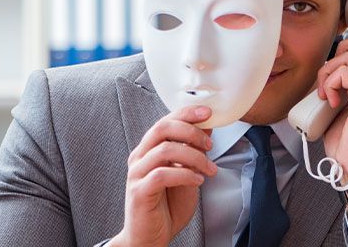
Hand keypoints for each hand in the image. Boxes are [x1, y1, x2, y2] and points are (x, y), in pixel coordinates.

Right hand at [111, 106, 217, 246]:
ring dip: (194, 156)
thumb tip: (207, 128)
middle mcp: (139, 157)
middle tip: (210, 144)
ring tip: (209, 168)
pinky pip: (163, 174)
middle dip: (191, 131)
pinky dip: (185, 174)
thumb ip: (192, 153)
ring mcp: (136, 174)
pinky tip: (198, 181)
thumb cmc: (167, 208)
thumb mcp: (186, 175)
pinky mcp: (139, 192)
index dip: (186, 113)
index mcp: (148, 150)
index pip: (165, 121)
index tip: (208, 113)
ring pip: (165, 150)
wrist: (150, 238)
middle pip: (162, 128)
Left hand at [317, 9, 347, 229]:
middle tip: (327, 77)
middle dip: (340, 50)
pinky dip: (330, 83)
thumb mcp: (341, 106)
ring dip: (328, 73)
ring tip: (325, 94)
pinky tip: (329, 101)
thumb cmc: (346, 141)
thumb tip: (327, 70)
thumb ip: (341, 85)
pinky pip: (345, 72)